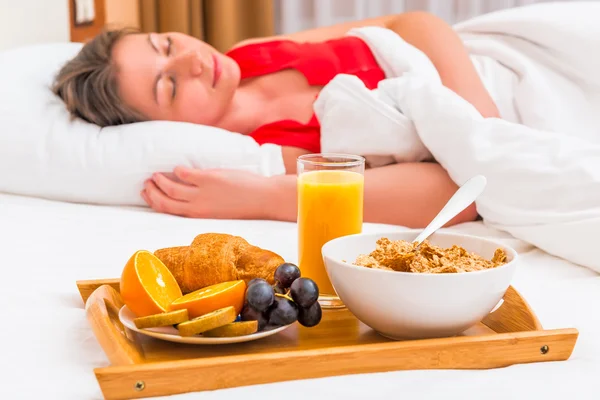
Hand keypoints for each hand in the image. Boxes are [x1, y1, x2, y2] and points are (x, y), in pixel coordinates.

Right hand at [141, 167, 274, 219]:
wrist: (262, 199)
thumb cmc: (243, 204)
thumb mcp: (218, 210)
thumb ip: (202, 204)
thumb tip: (190, 193)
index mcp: (198, 215)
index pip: (168, 211)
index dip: (153, 202)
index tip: (147, 194)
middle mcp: (197, 206)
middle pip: (164, 201)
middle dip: (151, 192)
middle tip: (146, 183)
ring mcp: (202, 193)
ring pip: (170, 187)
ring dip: (159, 180)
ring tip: (156, 174)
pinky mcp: (209, 179)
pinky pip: (185, 174)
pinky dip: (177, 171)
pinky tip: (177, 168)